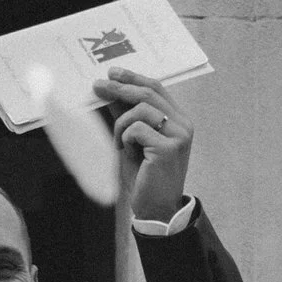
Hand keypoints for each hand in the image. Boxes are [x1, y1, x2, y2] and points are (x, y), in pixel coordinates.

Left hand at [95, 65, 192, 226]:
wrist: (157, 209)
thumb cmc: (146, 176)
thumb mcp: (135, 141)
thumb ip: (128, 117)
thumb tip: (111, 93)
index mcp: (179, 121)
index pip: (157, 89)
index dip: (134, 78)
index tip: (113, 73)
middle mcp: (183, 125)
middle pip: (149, 93)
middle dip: (121, 88)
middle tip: (98, 86)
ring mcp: (178, 136)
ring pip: (141, 110)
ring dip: (121, 125)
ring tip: (120, 143)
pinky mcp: (168, 148)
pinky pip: (136, 129)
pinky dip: (125, 139)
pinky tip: (128, 154)